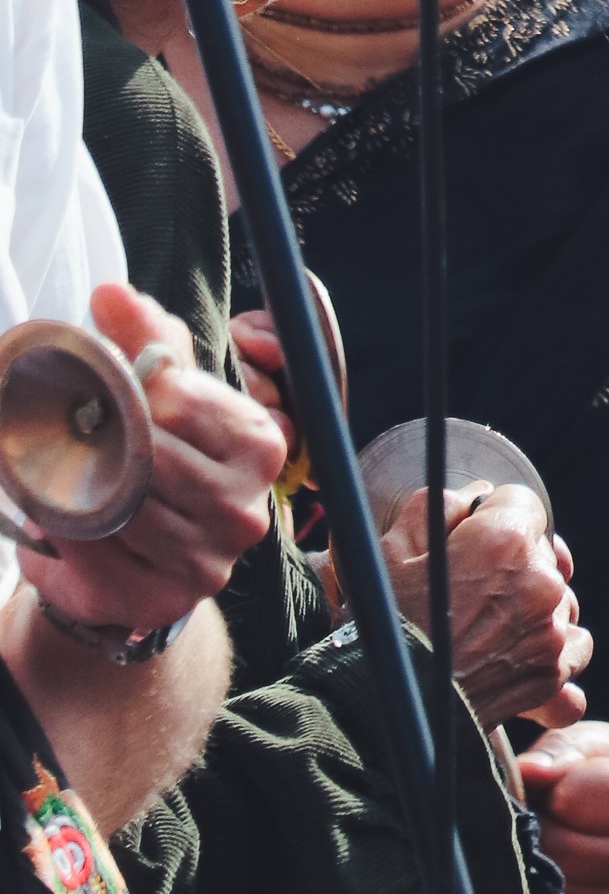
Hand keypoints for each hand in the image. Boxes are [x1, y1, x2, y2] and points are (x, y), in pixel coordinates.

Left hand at [17, 285, 281, 641]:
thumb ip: (143, 338)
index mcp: (260, 442)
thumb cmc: (153, 463)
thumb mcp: (160, 394)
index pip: (179, 399)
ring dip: (82, 487)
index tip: (97, 386)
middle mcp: (247, 505)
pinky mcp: (164, 600)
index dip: (128, 387)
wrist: (132, 563)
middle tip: (68, 430)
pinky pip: (101, 556)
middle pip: (150, 454)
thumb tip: (111, 294)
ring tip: (64, 470)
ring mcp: (211, 560)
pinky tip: (68, 518)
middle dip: (99, 438)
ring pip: (124, 505)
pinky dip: (73, 534)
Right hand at [378, 480, 591, 730]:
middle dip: (513, 563)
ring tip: (492, 626)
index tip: (470, 541)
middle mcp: (539, 582)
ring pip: (560, 599)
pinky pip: (575, 648)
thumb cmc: (382, 630)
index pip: (521, 503)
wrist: (377, 715)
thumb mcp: (392, 552)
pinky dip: (556, 651)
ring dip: (535, 607)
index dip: (491, 519)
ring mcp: (550, 630)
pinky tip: (526, 654)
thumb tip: (476, 495)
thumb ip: (440, 506)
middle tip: (472, 590)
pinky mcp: (551, 674)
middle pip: (542, 552)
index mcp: (504, 541)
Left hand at [510, 719, 608, 893]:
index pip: (569, 798)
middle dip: (540, 825)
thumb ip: (564, 749)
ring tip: (560, 834)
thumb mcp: (606, 742)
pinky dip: (551, 889)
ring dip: (542, 860)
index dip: (556, 783)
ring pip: (553, 889)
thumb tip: (526, 772)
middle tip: (547, 808)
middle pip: (559, 850)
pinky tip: (570, 865)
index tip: (567, 777)